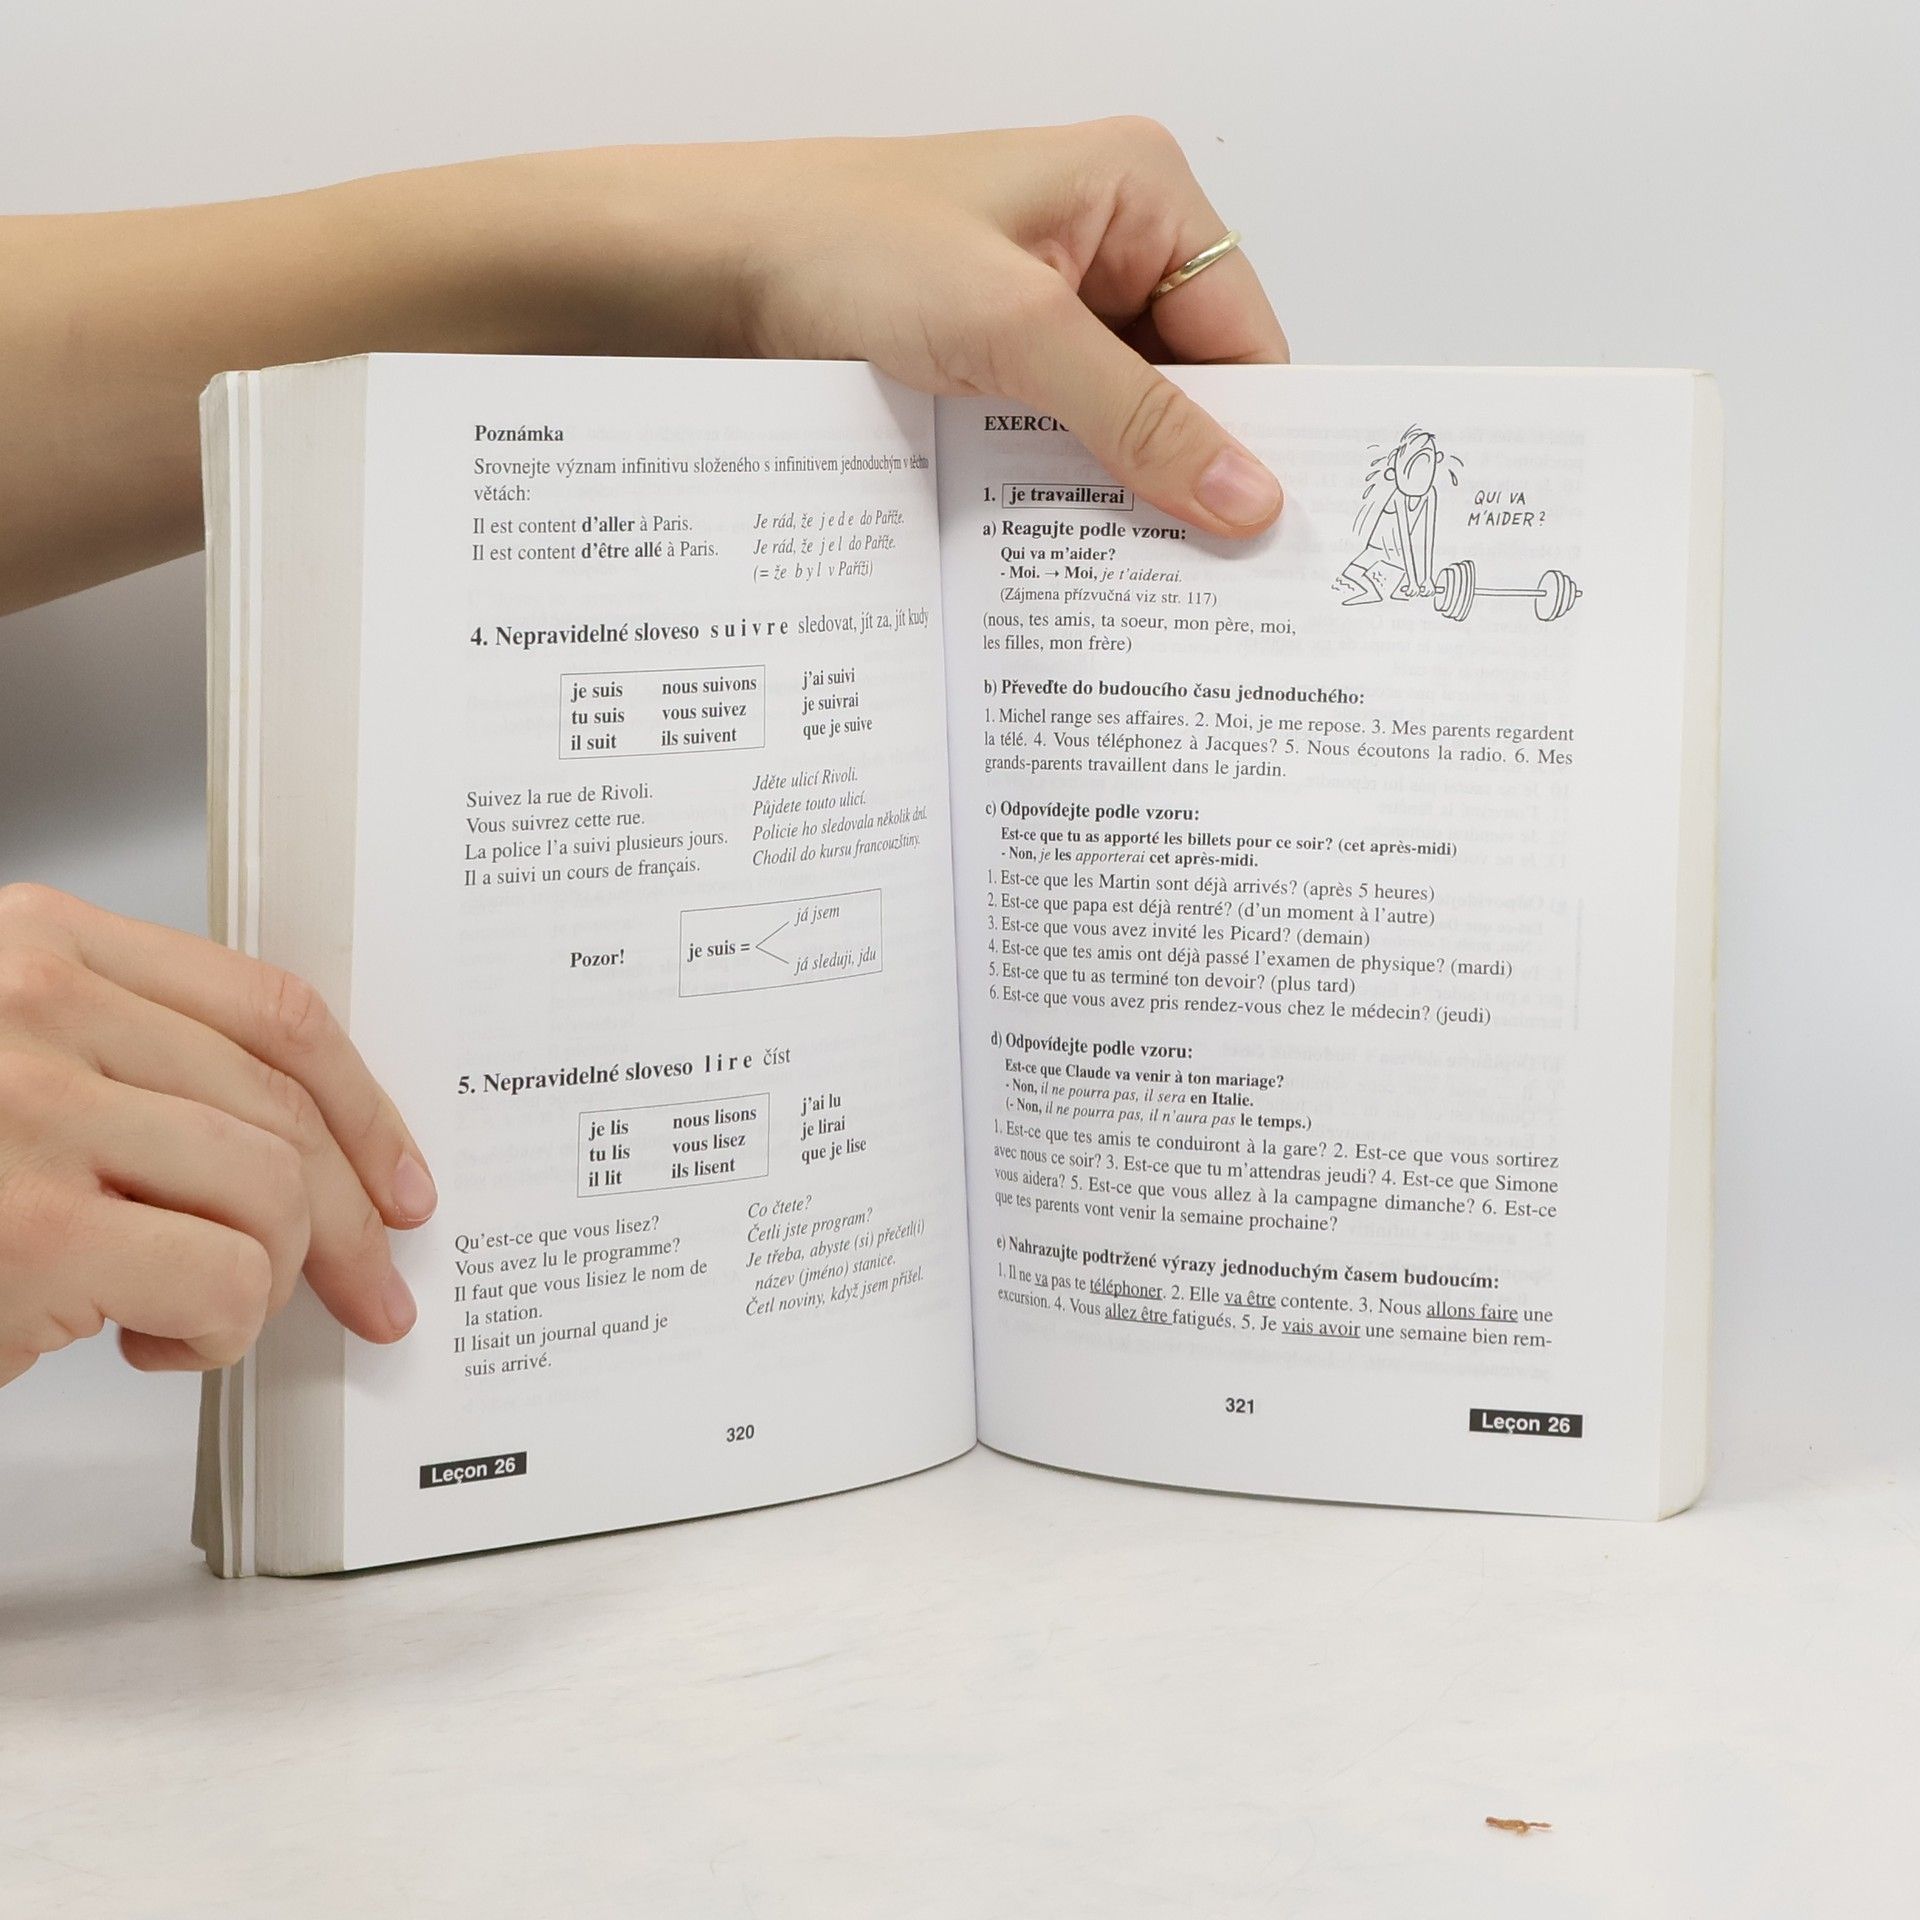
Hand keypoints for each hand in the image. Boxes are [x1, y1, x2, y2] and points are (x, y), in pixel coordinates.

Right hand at [0, 885, 433, 1386]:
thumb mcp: (11, 1062)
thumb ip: (132, 1061)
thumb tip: (300, 1143)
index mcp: (43, 945)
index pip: (271, 1012)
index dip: (362, 1105)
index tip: (397, 1175)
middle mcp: (38, 1005)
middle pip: (285, 1111)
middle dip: (353, 1221)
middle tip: (372, 1290)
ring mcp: (32, 1111)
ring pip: (272, 1194)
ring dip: (267, 1280)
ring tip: (203, 1311)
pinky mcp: (35, 1229)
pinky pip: (226, 1281)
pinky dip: (218, 1334)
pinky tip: (149, 1341)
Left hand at [498, 120, 1288, 536]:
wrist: (697, 271)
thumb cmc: (836, 243)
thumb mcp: (1013, 332)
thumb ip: (1138, 419)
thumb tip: (1244, 496)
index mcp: (1138, 190)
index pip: (1246, 334)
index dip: (1261, 436)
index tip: (1269, 537)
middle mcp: (1101, 242)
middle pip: (1188, 385)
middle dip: (1187, 473)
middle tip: (1208, 581)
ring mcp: (1040, 306)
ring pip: (1119, 421)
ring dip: (1117, 491)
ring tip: (1134, 578)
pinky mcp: (987, 360)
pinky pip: (1055, 437)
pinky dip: (1058, 491)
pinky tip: (1058, 551)